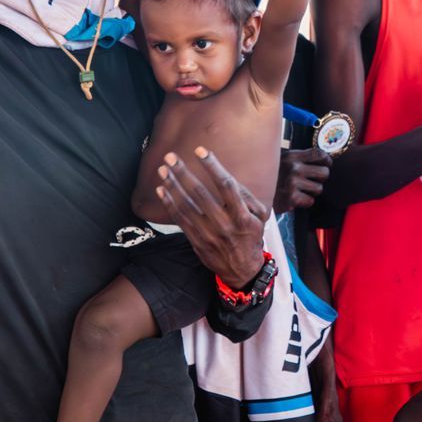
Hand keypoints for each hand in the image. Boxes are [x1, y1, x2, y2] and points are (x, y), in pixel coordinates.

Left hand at [157, 147, 267, 283]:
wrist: (242, 270)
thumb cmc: (251, 237)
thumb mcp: (259, 217)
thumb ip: (247, 197)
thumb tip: (228, 178)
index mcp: (242, 216)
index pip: (226, 185)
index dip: (212, 166)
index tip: (200, 151)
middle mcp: (224, 224)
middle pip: (200, 193)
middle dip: (183, 172)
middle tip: (170, 156)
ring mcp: (208, 233)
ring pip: (186, 205)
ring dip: (172, 185)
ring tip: (162, 170)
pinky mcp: (196, 240)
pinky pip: (180, 219)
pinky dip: (169, 203)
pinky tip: (162, 189)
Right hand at [275, 146, 331, 211]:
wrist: (253, 190)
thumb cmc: (270, 175)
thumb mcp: (280, 159)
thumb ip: (297, 158)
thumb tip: (319, 159)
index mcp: (292, 156)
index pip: (319, 154)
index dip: (327, 160)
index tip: (327, 164)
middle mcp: (294, 168)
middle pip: (324, 172)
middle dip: (321, 178)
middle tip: (313, 180)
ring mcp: (293, 183)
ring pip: (318, 189)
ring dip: (312, 191)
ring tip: (301, 190)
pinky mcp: (291, 198)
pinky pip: (310, 201)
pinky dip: (305, 201)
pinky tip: (295, 198)